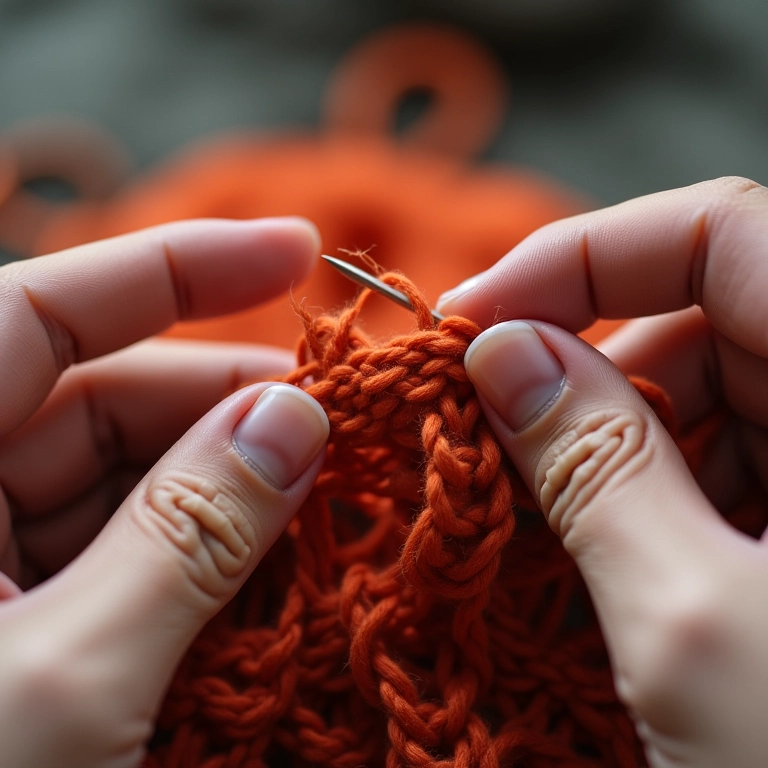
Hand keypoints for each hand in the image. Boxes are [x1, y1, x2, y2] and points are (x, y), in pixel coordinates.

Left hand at [0, 218, 329, 767]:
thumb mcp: (65, 688)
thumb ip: (188, 538)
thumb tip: (296, 420)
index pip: (47, 311)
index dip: (183, 265)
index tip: (301, 245)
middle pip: (107, 402)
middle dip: (235, 408)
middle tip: (351, 427)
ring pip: (126, 485)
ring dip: (235, 491)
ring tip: (339, 502)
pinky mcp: (16, 623)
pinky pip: (123, 554)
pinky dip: (205, 557)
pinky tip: (284, 565)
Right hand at [437, 177, 767, 767]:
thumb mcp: (693, 626)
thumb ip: (591, 465)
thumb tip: (496, 354)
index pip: (728, 232)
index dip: (586, 255)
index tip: (473, 316)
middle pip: (710, 314)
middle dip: (587, 364)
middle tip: (489, 427)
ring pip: (714, 391)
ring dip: (612, 438)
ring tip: (547, 510)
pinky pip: (732, 461)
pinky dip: (653, 489)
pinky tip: (609, 547)